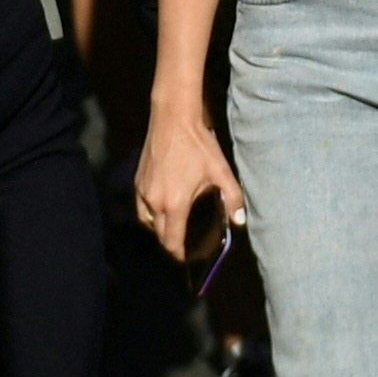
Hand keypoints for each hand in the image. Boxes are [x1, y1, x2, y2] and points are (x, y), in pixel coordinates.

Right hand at [132, 109, 249, 264]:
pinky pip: (141, 206)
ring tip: (175, 225)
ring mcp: (142, 191)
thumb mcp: (221, 171)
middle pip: (159, 234)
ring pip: (147, 221)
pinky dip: (150, 213)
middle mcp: (154, 202)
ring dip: (159, 228)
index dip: (179, 254)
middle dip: (171, 242)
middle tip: (185, 242)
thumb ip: (232, 198)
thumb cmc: (198, 145)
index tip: (187, 258)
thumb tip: (240, 221)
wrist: (173, 118)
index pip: (172, 241)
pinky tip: (163, 206)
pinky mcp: (137, 180)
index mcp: (174, 204)